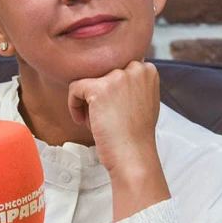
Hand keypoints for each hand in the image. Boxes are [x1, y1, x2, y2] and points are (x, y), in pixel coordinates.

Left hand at [67, 61, 170, 219]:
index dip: (111, 88)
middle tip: (105, 116)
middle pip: (102, 73)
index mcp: (147, 70)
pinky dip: (74, 105)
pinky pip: (75, 89)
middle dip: (100, 93)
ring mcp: (117, 77)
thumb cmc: (136, 134)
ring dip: (88, 100)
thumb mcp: (145, 100)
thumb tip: (113, 76)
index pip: (118, 67)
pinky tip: (83, 121)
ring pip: (88, 80)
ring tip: (96, 119)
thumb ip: (133, 83)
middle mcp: (135, 68)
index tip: (112, 108)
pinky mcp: (98, 88)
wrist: (133, 155)